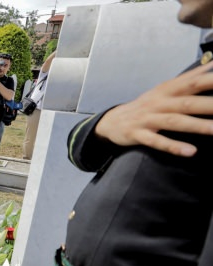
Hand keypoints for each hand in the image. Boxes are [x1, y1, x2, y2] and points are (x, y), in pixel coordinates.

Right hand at [94, 61, 212, 156]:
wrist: (112, 121)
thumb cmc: (146, 106)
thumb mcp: (164, 89)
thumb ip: (188, 78)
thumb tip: (212, 63)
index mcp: (167, 90)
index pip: (193, 82)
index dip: (211, 81)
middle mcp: (158, 102)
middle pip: (187, 102)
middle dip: (209, 105)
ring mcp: (147, 119)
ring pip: (174, 121)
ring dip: (196, 125)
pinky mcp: (138, 135)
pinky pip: (157, 141)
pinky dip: (173, 146)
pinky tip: (190, 151)